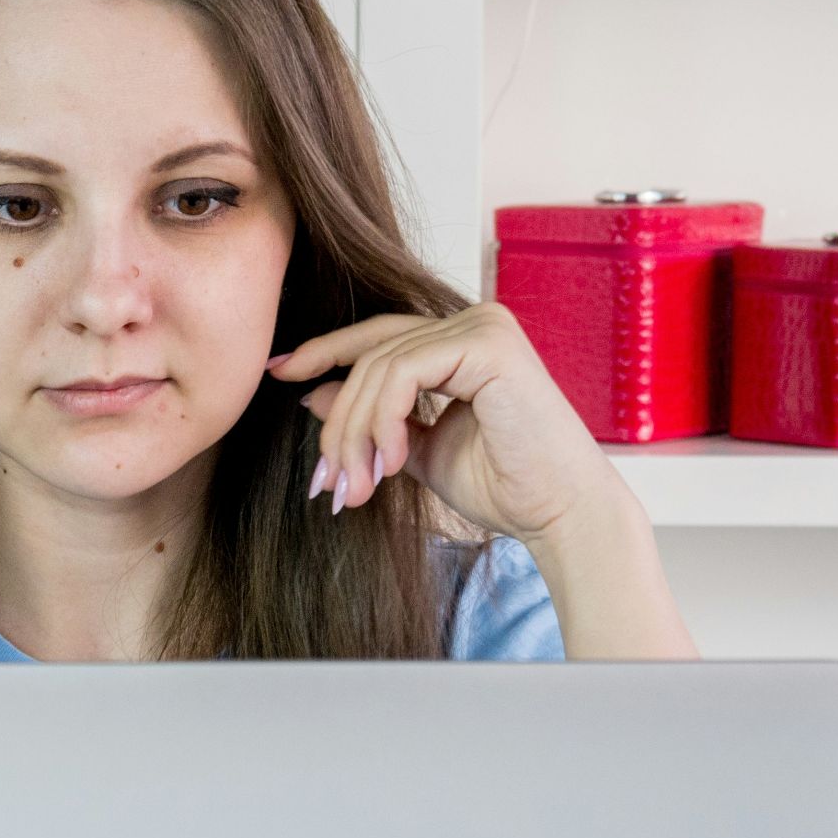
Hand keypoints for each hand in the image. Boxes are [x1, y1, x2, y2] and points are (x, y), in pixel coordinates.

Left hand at [265, 302, 623, 542]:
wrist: (560, 516)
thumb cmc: (503, 487)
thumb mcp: (414, 451)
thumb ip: (373, 419)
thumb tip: (312, 392)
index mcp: (461, 340)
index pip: (377, 337)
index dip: (323, 352)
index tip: (277, 373)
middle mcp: (474, 321)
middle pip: (371, 355)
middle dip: (339, 423)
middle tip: (327, 483)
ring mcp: (483, 326)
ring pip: (379, 368)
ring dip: (356, 434)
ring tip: (355, 488)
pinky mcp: (488, 343)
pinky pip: (403, 372)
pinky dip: (383, 421)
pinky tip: (389, 464)